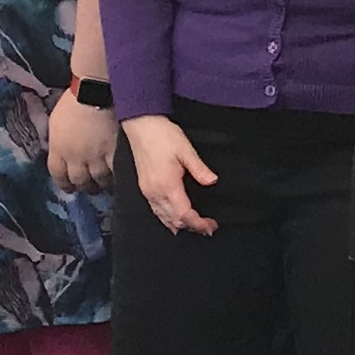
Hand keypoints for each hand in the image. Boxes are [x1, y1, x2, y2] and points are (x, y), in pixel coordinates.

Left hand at [50, 90, 118, 193]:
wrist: (94, 91)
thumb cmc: (73, 100)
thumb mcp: (56, 121)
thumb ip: (59, 140)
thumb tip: (62, 149)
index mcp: (58, 148)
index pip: (57, 174)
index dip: (64, 183)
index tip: (70, 186)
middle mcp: (75, 157)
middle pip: (79, 180)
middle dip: (84, 186)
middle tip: (90, 187)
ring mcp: (95, 157)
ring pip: (98, 180)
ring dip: (102, 184)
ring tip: (107, 184)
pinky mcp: (114, 152)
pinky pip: (115, 171)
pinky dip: (117, 176)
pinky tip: (121, 176)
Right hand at [124, 115, 217, 233]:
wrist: (141, 125)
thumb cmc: (163, 135)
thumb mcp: (186, 149)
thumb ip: (199, 168)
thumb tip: (212, 181)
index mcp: (167, 185)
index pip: (184, 215)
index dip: (198, 224)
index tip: (211, 226)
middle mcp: (155, 193)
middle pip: (174, 221)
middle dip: (192, 227)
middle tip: (208, 228)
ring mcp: (148, 192)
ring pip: (163, 218)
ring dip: (179, 225)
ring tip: (195, 226)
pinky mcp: (144, 188)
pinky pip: (156, 211)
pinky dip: (167, 219)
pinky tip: (174, 220)